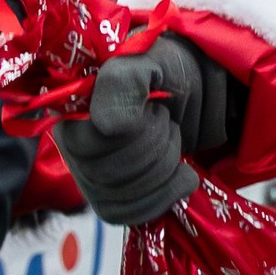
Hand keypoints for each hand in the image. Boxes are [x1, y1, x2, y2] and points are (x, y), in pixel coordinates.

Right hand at [53, 36, 229, 225]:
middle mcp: (73, 145)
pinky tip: (182, 175)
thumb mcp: (148, 59)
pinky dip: (164, 197)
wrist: (205, 90)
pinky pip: (128, 215)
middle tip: (168, 121)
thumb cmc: (171, 69)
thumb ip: (123, 82)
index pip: (89, 144)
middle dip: (154, 147)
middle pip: (105, 175)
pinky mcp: (117, 197)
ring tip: (173, 140)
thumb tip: (107, 128)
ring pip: (118, 198)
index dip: (134, 130)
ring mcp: (92, 175)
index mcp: (71, 111)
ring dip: (163, 169)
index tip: (156, 105)